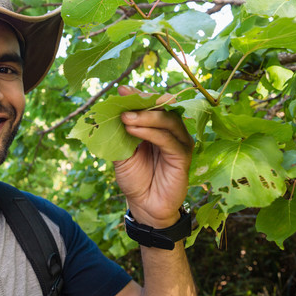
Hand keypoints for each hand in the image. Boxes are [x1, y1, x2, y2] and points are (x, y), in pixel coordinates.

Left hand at [114, 86, 193, 228]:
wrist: (144, 205)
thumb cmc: (135, 178)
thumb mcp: (122, 153)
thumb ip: (120, 134)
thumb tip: (112, 112)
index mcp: (156, 127)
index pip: (150, 105)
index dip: (138, 96)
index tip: (121, 89)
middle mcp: (170, 131)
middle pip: (162, 107)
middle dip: (142, 100)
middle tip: (124, 97)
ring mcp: (179, 142)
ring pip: (167, 120)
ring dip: (145, 116)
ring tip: (125, 117)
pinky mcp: (183, 156)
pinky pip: (167, 139)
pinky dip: (150, 132)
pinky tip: (133, 130)